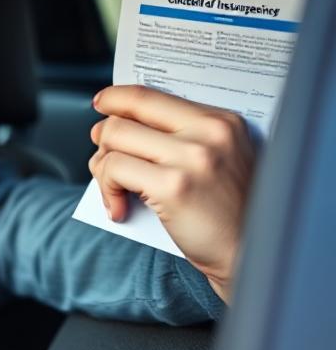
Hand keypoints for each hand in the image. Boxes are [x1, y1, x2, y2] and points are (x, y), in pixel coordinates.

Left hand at [88, 85, 255, 302]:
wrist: (248, 254)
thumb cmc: (228, 215)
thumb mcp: (216, 161)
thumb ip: (180, 139)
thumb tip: (122, 124)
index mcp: (220, 121)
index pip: (151, 96)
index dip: (117, 97)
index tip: (101, 103)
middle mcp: (208, 133)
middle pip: (125, 116)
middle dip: (103, 139)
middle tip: (103, 161)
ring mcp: (192, 157)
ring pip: (113, 139)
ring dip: (101, 167)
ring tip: (113, 189)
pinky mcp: (173, 186)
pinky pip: (114, 169)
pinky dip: (106, 190)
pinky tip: (118, 208)